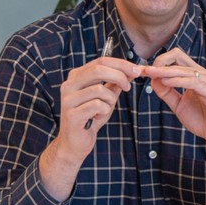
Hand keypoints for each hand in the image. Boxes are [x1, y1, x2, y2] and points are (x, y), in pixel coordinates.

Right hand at [40, 57, 142, 199]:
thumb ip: (114, 84)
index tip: (137, 70)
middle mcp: (69, 84)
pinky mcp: (72, 114)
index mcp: (76, 76)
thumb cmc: (90, 119)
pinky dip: (104, 111)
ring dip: (110, 100)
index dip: (121, 64)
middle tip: (129, 86)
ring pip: (99, 90)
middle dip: (119, 76)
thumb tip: (131, 71)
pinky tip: (98, 117)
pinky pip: (97, 106)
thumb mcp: (105, 98)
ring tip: (106, 108)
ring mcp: (68, 99)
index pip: (100, 61)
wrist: (74, 143)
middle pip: (98, 70)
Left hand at [142, 48, 205, 197]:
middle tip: (143, 70)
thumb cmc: (204, 121)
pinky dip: (177, 81)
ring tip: (149, 74)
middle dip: (159, 62)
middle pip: (178, 56)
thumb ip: (167, 93)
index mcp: (198, 75)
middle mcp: (205, 74)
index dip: (159, 62)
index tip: (143, 71)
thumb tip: (153, 80)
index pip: (176, 59)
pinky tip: (165, 82)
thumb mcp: (179, 105)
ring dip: (164, 71)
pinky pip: (192, 81)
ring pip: (183, 69)